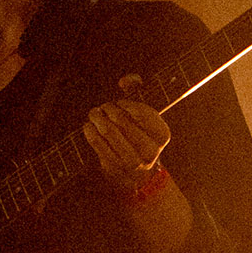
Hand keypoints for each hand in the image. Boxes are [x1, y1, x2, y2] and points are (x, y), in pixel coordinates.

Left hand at [83, 74, 170, 193]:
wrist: (136, 171)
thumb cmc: (138, 133)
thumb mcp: (143, 113)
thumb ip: (137, 88)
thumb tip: (125, 81)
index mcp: (162, 135)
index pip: (143, 112)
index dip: (127, 104)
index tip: (119, 103)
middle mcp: (151, 150)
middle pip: (123, 121)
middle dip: (109, 110)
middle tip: (104, 107)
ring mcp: (133, 161)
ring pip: (109, 132)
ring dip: (98, 119)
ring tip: (94, 114)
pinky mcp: (115, 167)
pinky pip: (98, 145)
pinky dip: (91, 132)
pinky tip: (89, 126)